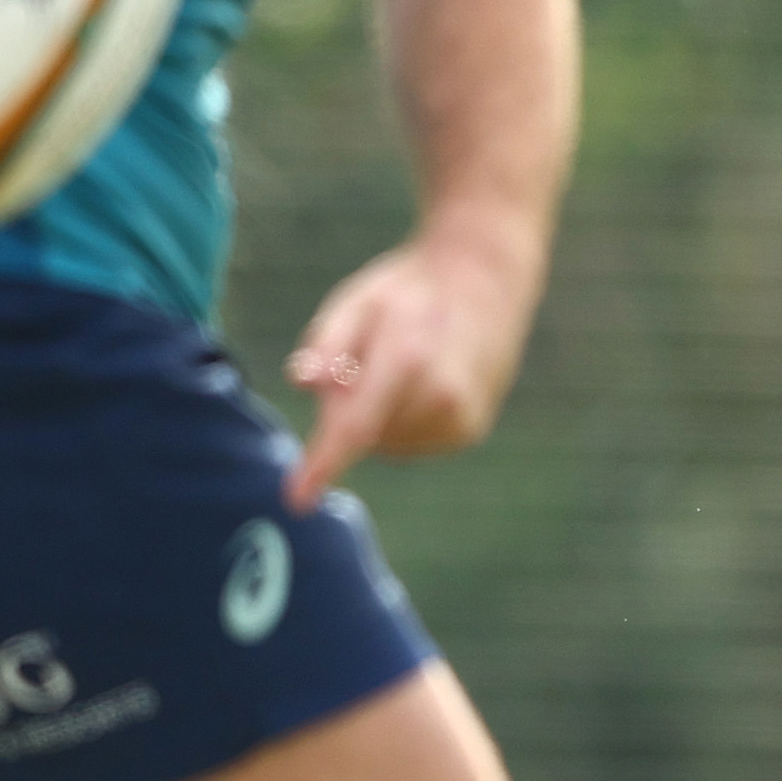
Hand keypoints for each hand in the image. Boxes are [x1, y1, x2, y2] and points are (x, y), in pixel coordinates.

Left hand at [284, 219, 545, 506]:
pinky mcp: (468, 431)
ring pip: (386, 444)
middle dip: (347, 410)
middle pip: (364, 434)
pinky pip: (410, 443)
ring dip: (376, 417)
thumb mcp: (358, 301)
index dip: (324, 464)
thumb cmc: (409, 291)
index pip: (357, 426)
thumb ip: (327, 342)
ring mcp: (460, 417)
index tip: (298, 499)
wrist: (484, 281)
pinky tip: (419, 383)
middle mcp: (441, 395)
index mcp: (407, 358)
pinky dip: (400, 422)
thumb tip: (301, 382)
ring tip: (401, 365)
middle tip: (365, 360)